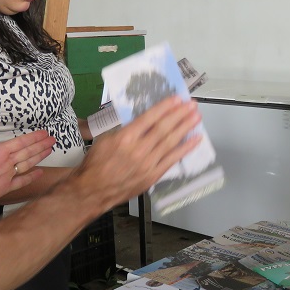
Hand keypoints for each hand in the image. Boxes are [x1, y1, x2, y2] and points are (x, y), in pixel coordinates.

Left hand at [0, 122, 55, 209]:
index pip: (19, 143)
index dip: (32, 138)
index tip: (44, 132)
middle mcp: (4, 162)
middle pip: (27, 152)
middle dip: (40, 145)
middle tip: (52, 139)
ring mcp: (5, 175)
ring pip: (27, 164)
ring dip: (38, 157)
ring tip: (49, 150)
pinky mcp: (3, 188)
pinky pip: (20, 181)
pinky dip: (31, 177)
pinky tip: (39, 172)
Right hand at [66, 97, 200, 208]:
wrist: (93, 190)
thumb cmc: (97, 163)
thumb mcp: (106, 139)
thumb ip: (126, 129)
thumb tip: (144, 120)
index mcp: (125, 138)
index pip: (149, 118)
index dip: (165, 107)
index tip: (177, 99)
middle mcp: (138, 150)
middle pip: (163, 128)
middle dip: (179, 115)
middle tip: (192, 105)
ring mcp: (148, 164)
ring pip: (170, 142)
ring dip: (185, 128)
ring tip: (196, 117)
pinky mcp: (153, 176)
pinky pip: (173, 160)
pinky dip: (185, 149)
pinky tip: (195, 139)